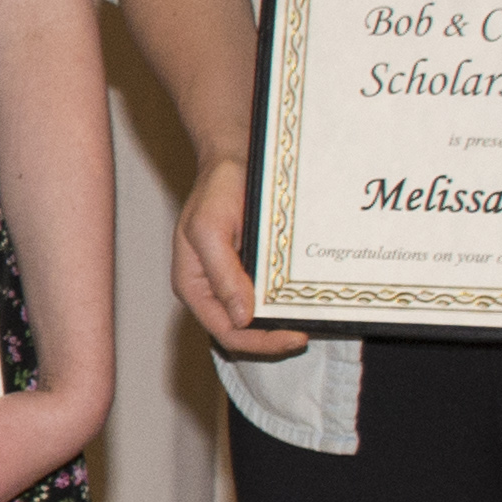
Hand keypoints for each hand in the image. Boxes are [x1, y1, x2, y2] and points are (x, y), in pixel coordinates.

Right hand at [174, 155, 309, 359]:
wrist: (234, 159)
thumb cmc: (216, 189)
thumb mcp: (210, 229)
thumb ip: (222, 274)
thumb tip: (241, 318)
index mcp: (193, 285)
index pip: (225, 331)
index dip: (259, 342)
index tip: (294, 336)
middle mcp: (211, 289)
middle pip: (241, 333)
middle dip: (272, 338)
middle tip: (306, 332)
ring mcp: (231, 281)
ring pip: (255, 320)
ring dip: (280, 325)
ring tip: (308, 321)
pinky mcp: (250, 269)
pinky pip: (266, 297)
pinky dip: (284, 304)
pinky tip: (303, 300)